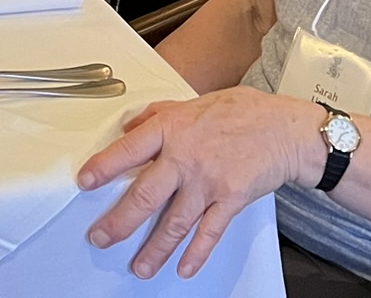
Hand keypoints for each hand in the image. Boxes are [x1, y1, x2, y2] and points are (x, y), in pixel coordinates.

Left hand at [77, 89, 326, 278]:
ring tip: (139, 266)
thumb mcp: (192, 102)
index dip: (104, 167)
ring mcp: (208, 183)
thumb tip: (129, 127)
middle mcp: (186, 158)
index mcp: (172, 129)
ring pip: (174, 223)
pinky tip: (184, 268)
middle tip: (101, 237)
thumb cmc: (241, 112)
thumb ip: (158, 114)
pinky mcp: (230, 201)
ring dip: (155, 249)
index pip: (128, 150)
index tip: (85, 182)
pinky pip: (209, 233)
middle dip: (120, 221)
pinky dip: (196, 254)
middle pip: (145, 195)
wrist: (286, 130)